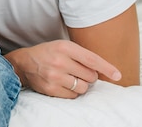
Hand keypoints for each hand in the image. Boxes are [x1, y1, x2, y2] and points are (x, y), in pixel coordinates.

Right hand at [6, 40, 121, 97]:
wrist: (24, 62)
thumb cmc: (48, 53)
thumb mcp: (63, 46)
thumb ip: (81, 55)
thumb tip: (103, 70)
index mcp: (64, 47)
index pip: (92, 59)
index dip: (107, 68)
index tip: (117, 75)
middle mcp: (59, 61)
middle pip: (90, 76)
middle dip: (89, 76)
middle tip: (78, 71)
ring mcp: (55, 76)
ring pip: (83, 87)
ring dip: (81, 85)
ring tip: (70, 78)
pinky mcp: (51, 89)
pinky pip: (73, 95)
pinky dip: (72, 91)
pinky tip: (64, 84)